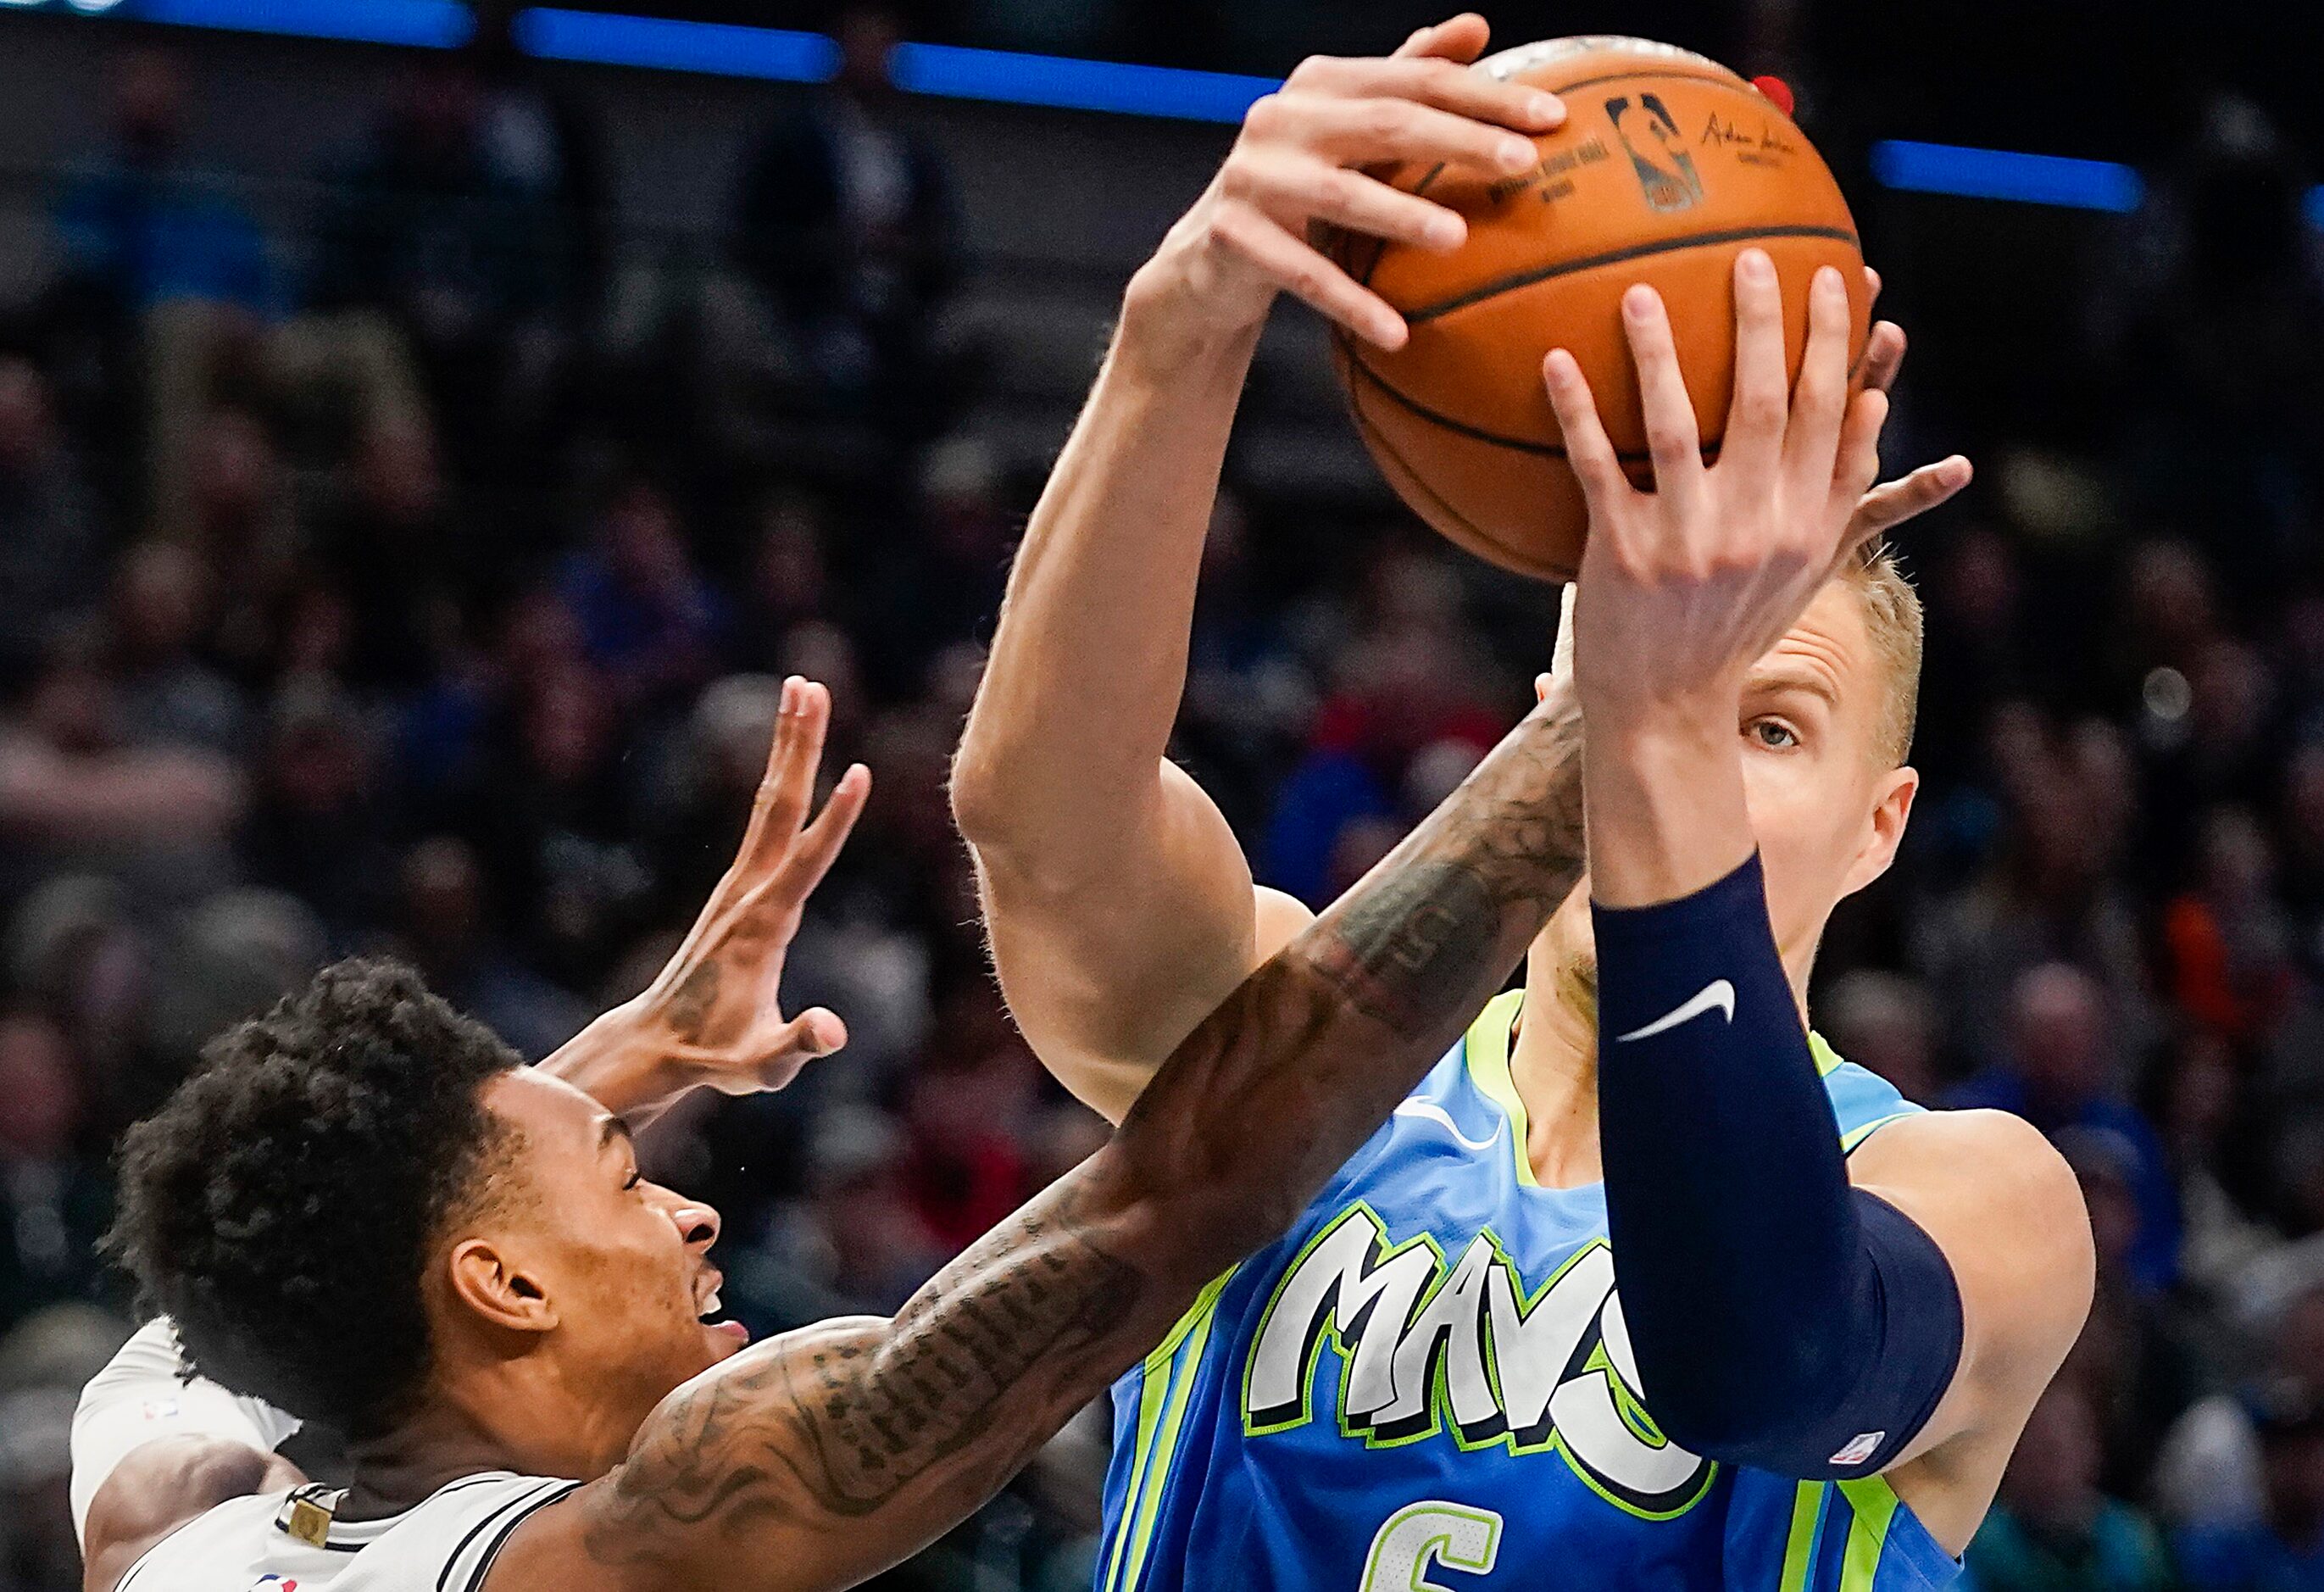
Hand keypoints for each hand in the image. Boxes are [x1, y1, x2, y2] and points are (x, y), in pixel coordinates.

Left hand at [632, 677, 869, 1096]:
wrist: (658, 1044)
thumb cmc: (716, 1057)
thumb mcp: (760, 1066)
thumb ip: (797, 1046)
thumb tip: (833, 1029)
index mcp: (764, 924)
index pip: (807, 861)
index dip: (836, 821)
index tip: (860, 773)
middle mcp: (748, 891)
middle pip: (778, 805)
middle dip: (799, 745)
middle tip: (810, 685)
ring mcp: (740, 884)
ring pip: (769, 802)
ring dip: (789, 745)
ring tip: (804, 690)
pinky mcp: (739, 886)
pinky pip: (765, 819)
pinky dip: (782, 778)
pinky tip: (792, 756)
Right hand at [1127, 14, 1564, 353]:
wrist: (1207, 258)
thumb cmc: (1300, 187)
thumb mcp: (1349, 130)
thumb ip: (1407, 78)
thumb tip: (1477, 27)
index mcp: (1321, 82)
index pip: (1417, 79)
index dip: (1487, 94)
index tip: (1553, 117)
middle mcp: (1283, 116)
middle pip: (1386, 122)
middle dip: (1460, 141)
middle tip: (1524, 166)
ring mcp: (1253, 175)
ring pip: (1342, 195)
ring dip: (1402, 217)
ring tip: (1459, 240)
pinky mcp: (1233, 236)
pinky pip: (1303, 275)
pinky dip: (1351, 304)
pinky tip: (1397, 334)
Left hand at [1542, 250, 1970, 727]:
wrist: (1668, 709)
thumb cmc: (1734, 626)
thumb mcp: (1804, 567)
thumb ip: (1842, 490)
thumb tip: (1878, 407)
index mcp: (1807, 524)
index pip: (1835, 414)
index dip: (1837, 341)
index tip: (1833, 278)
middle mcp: (1757, 529)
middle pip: (1768, 404)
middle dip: (1763, 322)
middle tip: (1752, 258)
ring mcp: (1689, 542)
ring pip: (1677, 425)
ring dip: (1658, 353)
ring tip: (1641, 292)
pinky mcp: (1623, 555)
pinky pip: (1597, 466)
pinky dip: (1577, 411)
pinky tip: (1558, 360)